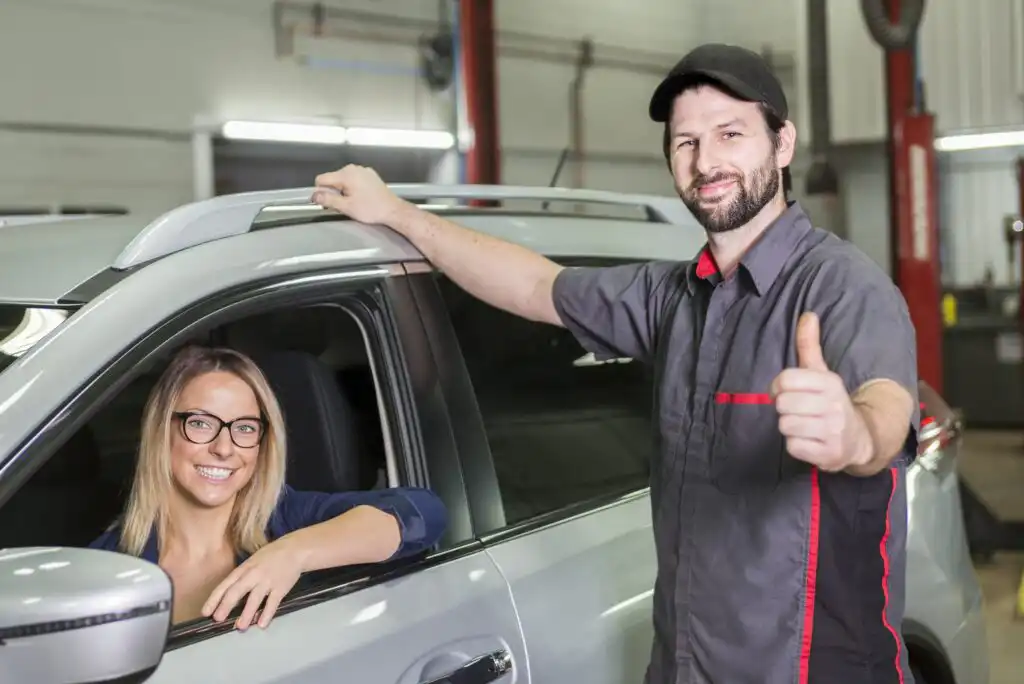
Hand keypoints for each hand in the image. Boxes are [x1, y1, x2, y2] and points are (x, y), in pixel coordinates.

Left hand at [202, 538, 305, 630]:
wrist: (295, 549)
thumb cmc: (271, 557)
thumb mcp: (252, 562)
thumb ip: (241, 578)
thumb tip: (229, 599)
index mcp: (244, 568)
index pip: (225, 584)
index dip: (214, 598)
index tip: (206, 611)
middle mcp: (254, 575)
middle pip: (237, 591)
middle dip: (226, 606)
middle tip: (218, 619)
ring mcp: (268, 581)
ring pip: (255, 599)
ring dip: (247, 614)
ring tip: (240, 627)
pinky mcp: (281, 587)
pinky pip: (272, 602)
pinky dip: (267, 614)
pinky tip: (262, 624)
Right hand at [312, 164, 407, 226]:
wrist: (392, 210)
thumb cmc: (371, 209)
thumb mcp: (346, 207)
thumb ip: (328, 200)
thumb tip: (314, 195)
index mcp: (346, 174)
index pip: (321, 179)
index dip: (321, 191)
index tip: (328, 202)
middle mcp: (353, 168)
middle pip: (332, 178)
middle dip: (333, 191)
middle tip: (344, 204)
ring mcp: (362, 170)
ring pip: (343, 179)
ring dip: (343, 189)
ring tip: (354, 201)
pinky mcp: (369, 174)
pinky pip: (354, 179)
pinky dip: (353, 187)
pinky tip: (361, 197)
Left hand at [770, 312, 868, 471]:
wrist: (860, 439)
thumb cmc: (831, 403)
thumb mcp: (823, 374)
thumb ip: (809, 346)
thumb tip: (808, 314)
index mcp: (830, 383)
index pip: (785, 380)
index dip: (777, 387)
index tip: (785, 392)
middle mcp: (834, 405)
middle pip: (782, 404)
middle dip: (785, 409)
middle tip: (798, 411)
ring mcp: (833, 431)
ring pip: (785, 425)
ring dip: (790, 427)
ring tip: (805, 426)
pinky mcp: (829, 454)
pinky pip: (793, 447)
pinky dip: (797, 446)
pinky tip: (809, 441)